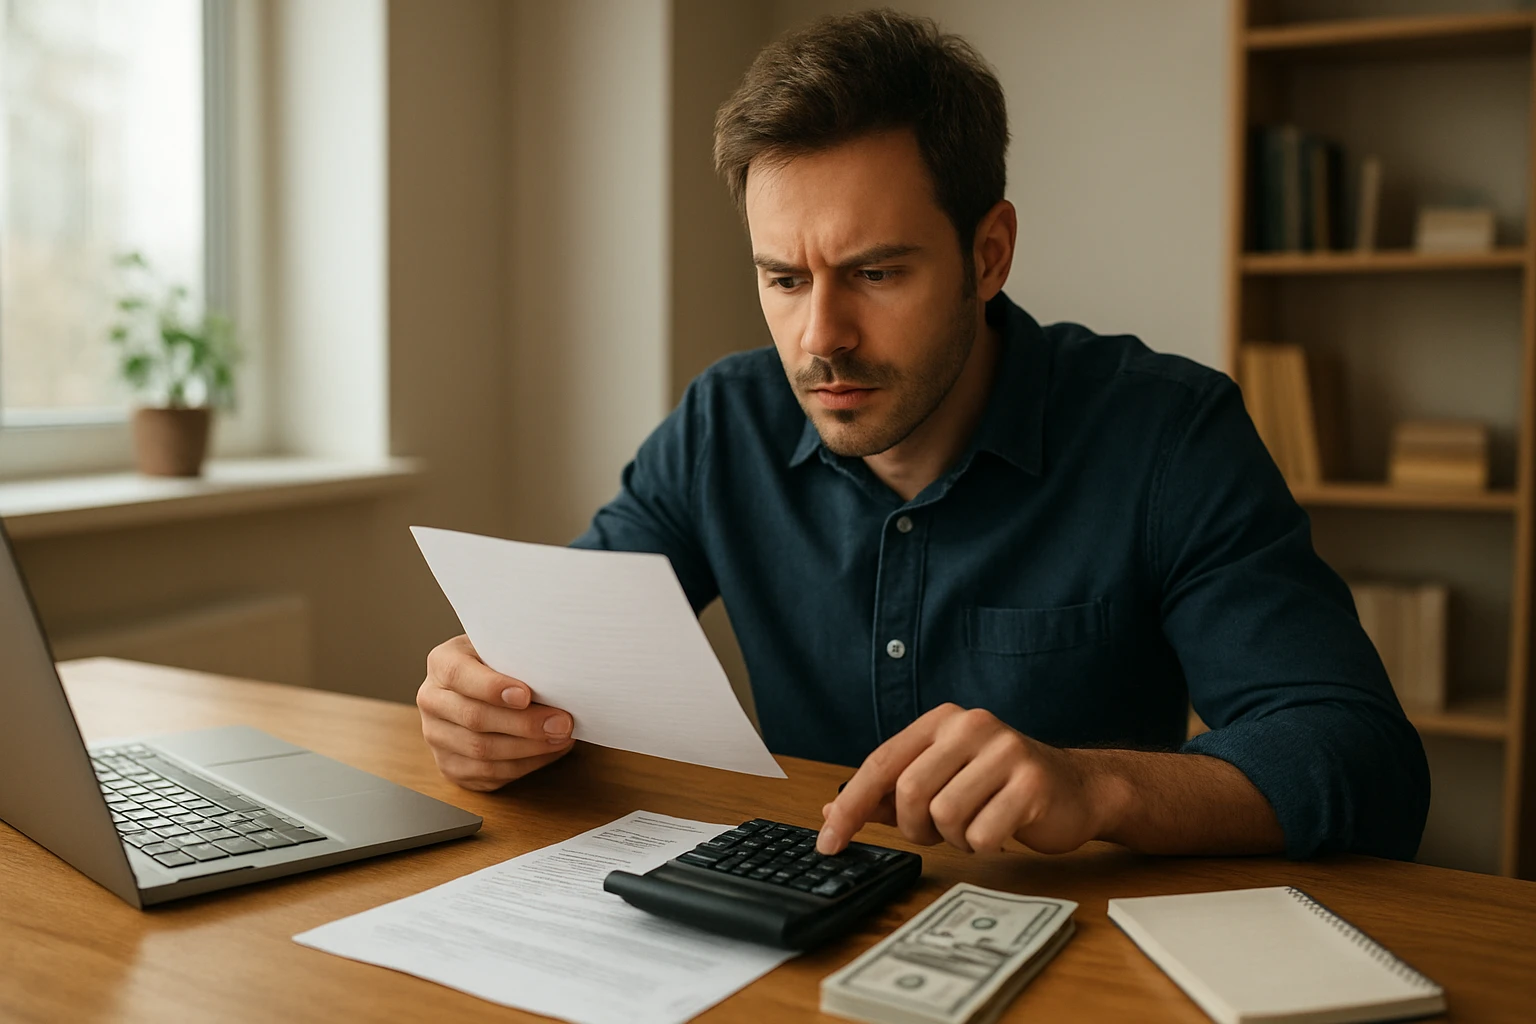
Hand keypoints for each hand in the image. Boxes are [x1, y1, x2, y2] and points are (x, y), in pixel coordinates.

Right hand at [417, 635, 575, 790]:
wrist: (480, 686)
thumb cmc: (498, 664)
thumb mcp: (502, 648)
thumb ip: (518, 657)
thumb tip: (554, 677)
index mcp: (441, 663)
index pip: (460, 675)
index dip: (492, 687)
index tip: (526, 695)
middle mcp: (432, 701)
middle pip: (475, 718)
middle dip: (524, 723)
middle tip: (561, 722)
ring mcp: (437, 737)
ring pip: (482, 752)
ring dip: (529, 748)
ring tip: (561, 737)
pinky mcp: (451, 766)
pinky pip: (488, 773)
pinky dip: (525, 765)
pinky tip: (548, 751)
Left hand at [817, 703, 1105, 855]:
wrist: (1078, 789)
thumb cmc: (1001, 787)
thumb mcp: (942, 780)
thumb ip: (889, 796)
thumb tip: (833, 813)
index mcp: (942, 720)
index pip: (880, 764)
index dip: (850, 808)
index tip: (829, 843)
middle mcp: (971, 726)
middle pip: (910, 793)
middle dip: (917, 828)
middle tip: (939, 832)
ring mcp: (1005, 751)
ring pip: (945, 816)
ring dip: (956, 838)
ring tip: (977, 824)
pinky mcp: (1032, 782)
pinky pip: (983, 834)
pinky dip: (984, 845)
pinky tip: (1001, 828)